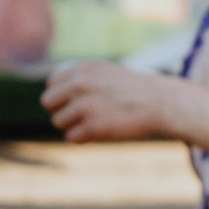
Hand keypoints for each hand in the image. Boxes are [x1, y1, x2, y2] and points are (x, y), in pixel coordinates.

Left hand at [42, 60, 181, 142]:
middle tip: (78, 116)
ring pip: (58, 121)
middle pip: (48, 102)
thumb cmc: (135, 89)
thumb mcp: (107, 71)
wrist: (160, 103)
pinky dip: (82, 138)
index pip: (52, 84)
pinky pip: (71, 137)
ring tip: (92, 124)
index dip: (60, 96)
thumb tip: (58, 88)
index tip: (73, 102)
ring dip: (72, 126)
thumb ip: (82, 76)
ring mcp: (85, 106)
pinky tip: (97, 133)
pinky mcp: (93, 127)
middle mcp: (80, 85)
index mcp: (83, 70)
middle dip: (60, 110)